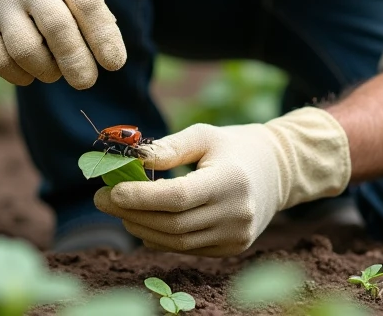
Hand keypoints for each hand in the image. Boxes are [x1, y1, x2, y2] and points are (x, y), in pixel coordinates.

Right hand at [0, 0, 124, 88]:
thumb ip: (92, 14)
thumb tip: (109, 56)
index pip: (87, 4)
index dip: (103, 38)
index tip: (114, 64)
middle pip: (57, 28)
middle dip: (76, 62)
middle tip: (86, 81)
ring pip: (26, 50)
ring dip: (48, 70)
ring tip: (55, 71)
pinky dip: (20, 75)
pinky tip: (31, 72)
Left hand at [94, 107, 350, 255]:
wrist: (280, 170)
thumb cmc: (235, 146)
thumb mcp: (204, 135)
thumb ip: (169, 148)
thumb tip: (132, 158)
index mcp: (231, 180)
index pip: (178, 197)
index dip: (141, 197)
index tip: (111, 190)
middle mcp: (237, 213)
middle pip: (174, 223)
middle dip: (133, 213)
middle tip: (102, 199)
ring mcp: (237, 236)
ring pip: (178, 241)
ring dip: (142, 227)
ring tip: (120, 210)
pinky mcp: (233, 248)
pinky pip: (188, 248)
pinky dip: (161, 238)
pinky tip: (144, 222)